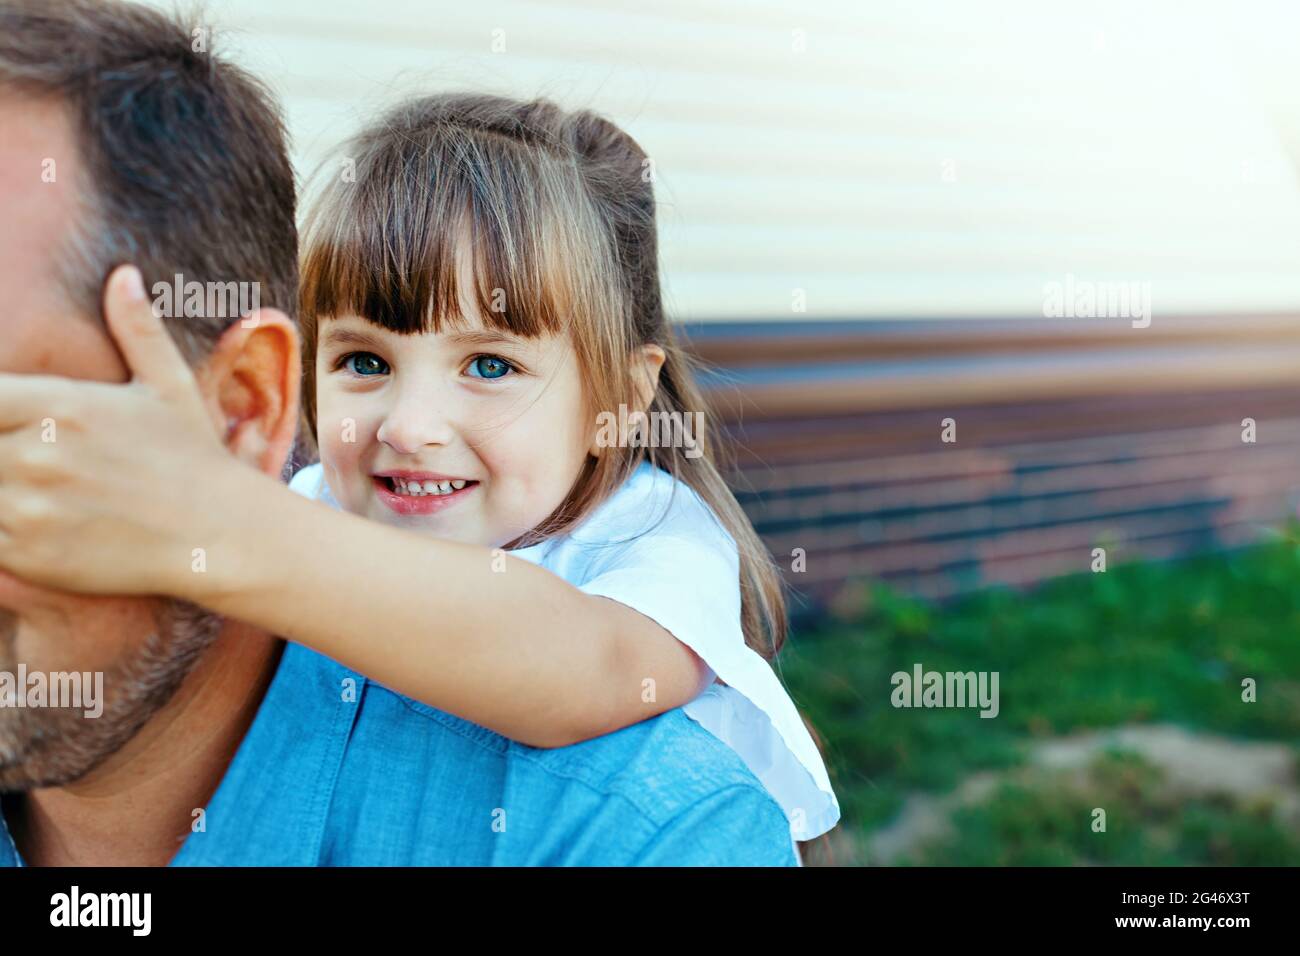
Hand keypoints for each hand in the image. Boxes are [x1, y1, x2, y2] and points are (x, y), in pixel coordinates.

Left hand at [0, 265, 243, 596]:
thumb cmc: (194, 459)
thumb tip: (124, 275)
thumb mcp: (168, 387)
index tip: (8, 421)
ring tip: (25, 483)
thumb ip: (136, 330)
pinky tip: (32, 521)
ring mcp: (31, 506)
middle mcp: (38, 452)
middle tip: (20, 453)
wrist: (221, 534)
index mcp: (60, 404)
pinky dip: (1, 529)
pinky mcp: (30, 554)